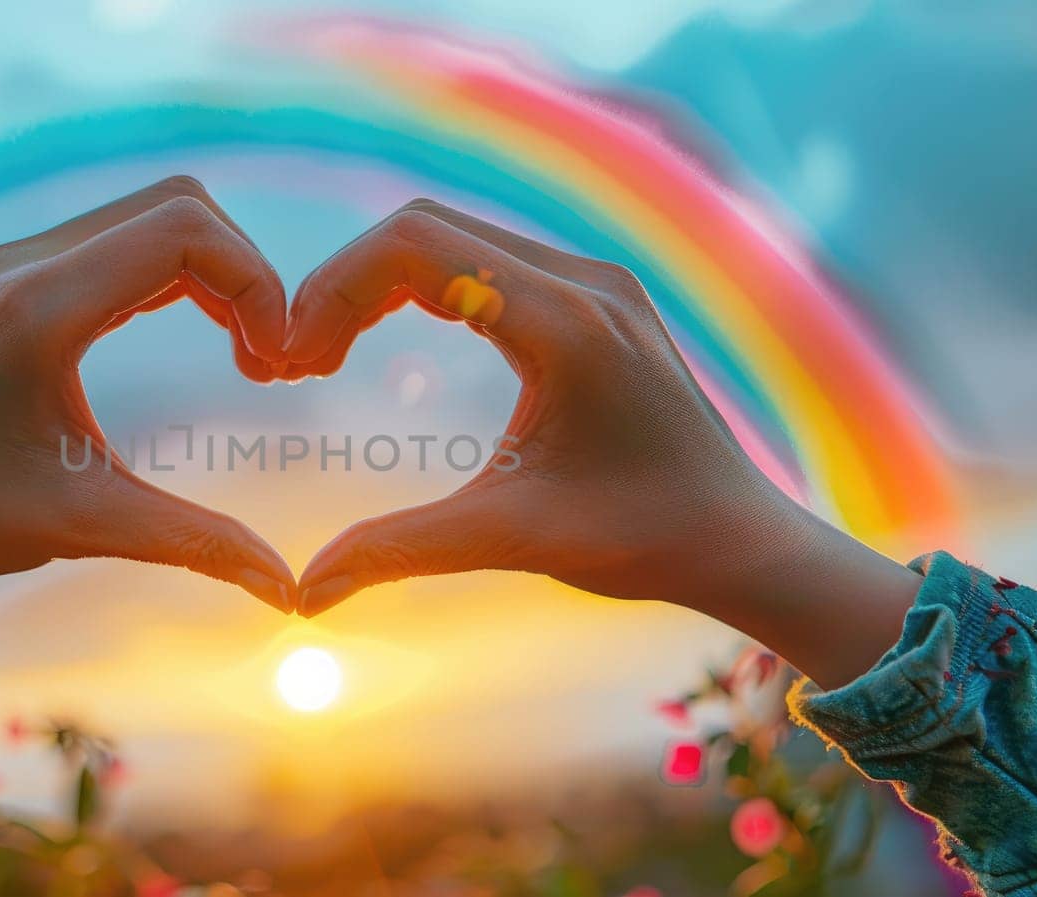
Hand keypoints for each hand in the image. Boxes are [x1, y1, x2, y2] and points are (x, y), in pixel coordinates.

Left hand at [0, 177, 295, 667]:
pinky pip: (120, 243)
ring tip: (252, 359)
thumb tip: (290, 592)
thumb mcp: (82, 525)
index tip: (281, 367)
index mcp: (36, 307)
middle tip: (274, 364)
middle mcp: (22, 263)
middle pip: (181, 207)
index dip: (258, 285)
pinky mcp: (12, 278)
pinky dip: (178, 279)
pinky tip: (207, 340)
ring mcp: (13, 262)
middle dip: (247, 275)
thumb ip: (195, 545)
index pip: (184, 230)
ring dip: (216, 276)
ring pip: (154, 218)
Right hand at [284, 200, 920, 687]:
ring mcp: (595, 281)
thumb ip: (402, 552)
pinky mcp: (597, 297)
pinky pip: (486, 258)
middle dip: (344, 286)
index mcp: (567, 324)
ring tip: (327, 354)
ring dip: (379, 283)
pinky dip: (422, 286)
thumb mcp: (514, 539)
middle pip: (424, 227)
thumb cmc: (644, 541)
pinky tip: (388, 337)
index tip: (294, 364)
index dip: (334, 290)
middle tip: (298, 364)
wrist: (742, 539)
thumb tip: (302, 594)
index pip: (414, 245)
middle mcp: (585, 281)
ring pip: (453, 236)